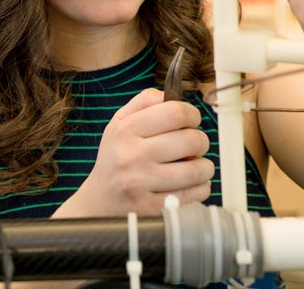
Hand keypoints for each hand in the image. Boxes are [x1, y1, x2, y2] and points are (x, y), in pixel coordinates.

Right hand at [60, 89, 212, 216]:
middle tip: (194, 145)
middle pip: (191, 140)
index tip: (191, 121)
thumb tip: (171, 95)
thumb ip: (143, 103)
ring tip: (195, 165)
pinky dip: (201, 187)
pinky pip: (194, 194)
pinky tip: (193, 183)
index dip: (192, 114)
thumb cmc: (115, 158)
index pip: (175, 112)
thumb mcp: (118, 124)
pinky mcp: (152, 207)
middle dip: (201, 141)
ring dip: (204, 166)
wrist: (99, 200)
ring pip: (197, 170)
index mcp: (125, 130)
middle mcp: (132, 155)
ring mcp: (142, 183)